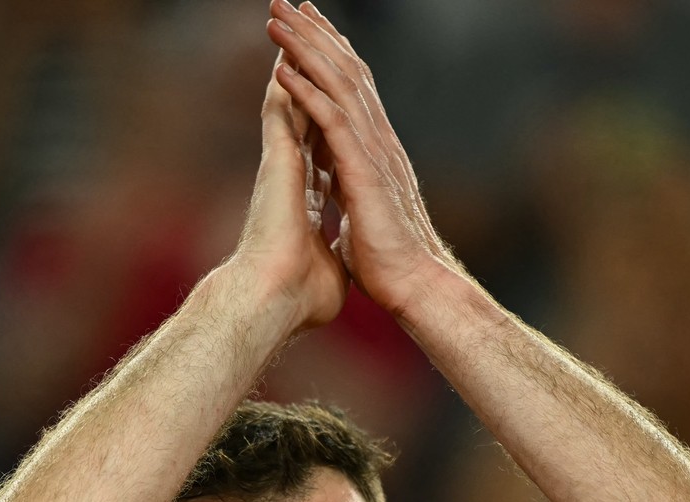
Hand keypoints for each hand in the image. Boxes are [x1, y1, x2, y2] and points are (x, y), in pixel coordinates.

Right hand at [229, 53, 348, 331]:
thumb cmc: (300, 296)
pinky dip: (286, 76)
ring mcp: (282, 163)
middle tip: (311, 40)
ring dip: (296, 64)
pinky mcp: (278, 158)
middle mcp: (291, 173)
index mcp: (304, 197)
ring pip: (291, 99)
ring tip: (295, 27)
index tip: (335, 97)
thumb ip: (334, 255)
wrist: (276, 299)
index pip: (320, 147)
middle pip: (305, 112)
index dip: (327, 118)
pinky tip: (288, 47)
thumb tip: (342, 267)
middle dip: (311, 77)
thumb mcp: (330, 268)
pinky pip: (281, 104)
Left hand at [265, 0, 455, 318]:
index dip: (328, 54)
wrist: (414, 286)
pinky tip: (282, 68)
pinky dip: (306, 91)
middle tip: (285, 2)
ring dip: (304, 49)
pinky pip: (331, 119)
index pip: (350, 89)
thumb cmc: (391, 263)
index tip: (306, 26)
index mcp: (373, 152)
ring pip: (336, 84)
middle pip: (344, 72)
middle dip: (314, 34)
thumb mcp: (365, 218)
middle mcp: (376, 141)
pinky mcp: (364, 170)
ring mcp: (372, 152)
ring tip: (275, 19)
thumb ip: (354, 196)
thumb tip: (344, 195)